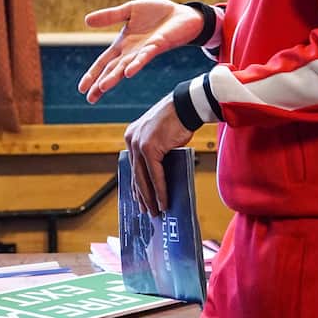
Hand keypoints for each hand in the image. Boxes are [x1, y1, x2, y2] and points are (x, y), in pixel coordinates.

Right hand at [78, 0, 205, 102]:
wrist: (183, 14)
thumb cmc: (157, 14)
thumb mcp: (129, 10)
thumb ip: (110, 16)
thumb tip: (86, 20)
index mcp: (123, 45)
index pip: (103, 62)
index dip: (92, 74)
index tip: (81, 89)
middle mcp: (131, 52)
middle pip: (112, 69)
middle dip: (100, 83)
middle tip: (90, 98)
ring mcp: (144, 51)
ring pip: (125, 67)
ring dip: (114, 77)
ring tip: (103, 87)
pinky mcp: (158, 45)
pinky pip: (145, 56)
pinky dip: (136, 64)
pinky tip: (128, 72)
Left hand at [124, 93, 192, 214]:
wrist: (186, 106)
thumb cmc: (177, 121)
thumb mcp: (160, 137)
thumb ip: (155, 153)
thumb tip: (156, 178)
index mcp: (131, 137)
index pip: (132, 167)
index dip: (135, 186)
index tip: (138, 200)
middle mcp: (131, 140)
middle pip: (135, 175)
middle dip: (141, 196)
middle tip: (146, 211)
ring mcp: (138, 144)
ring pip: (143, 178)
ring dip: (150, 197)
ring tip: (155, 211)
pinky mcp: (149, 148)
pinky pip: (155, 175)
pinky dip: (160, 190)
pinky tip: (163, 201)